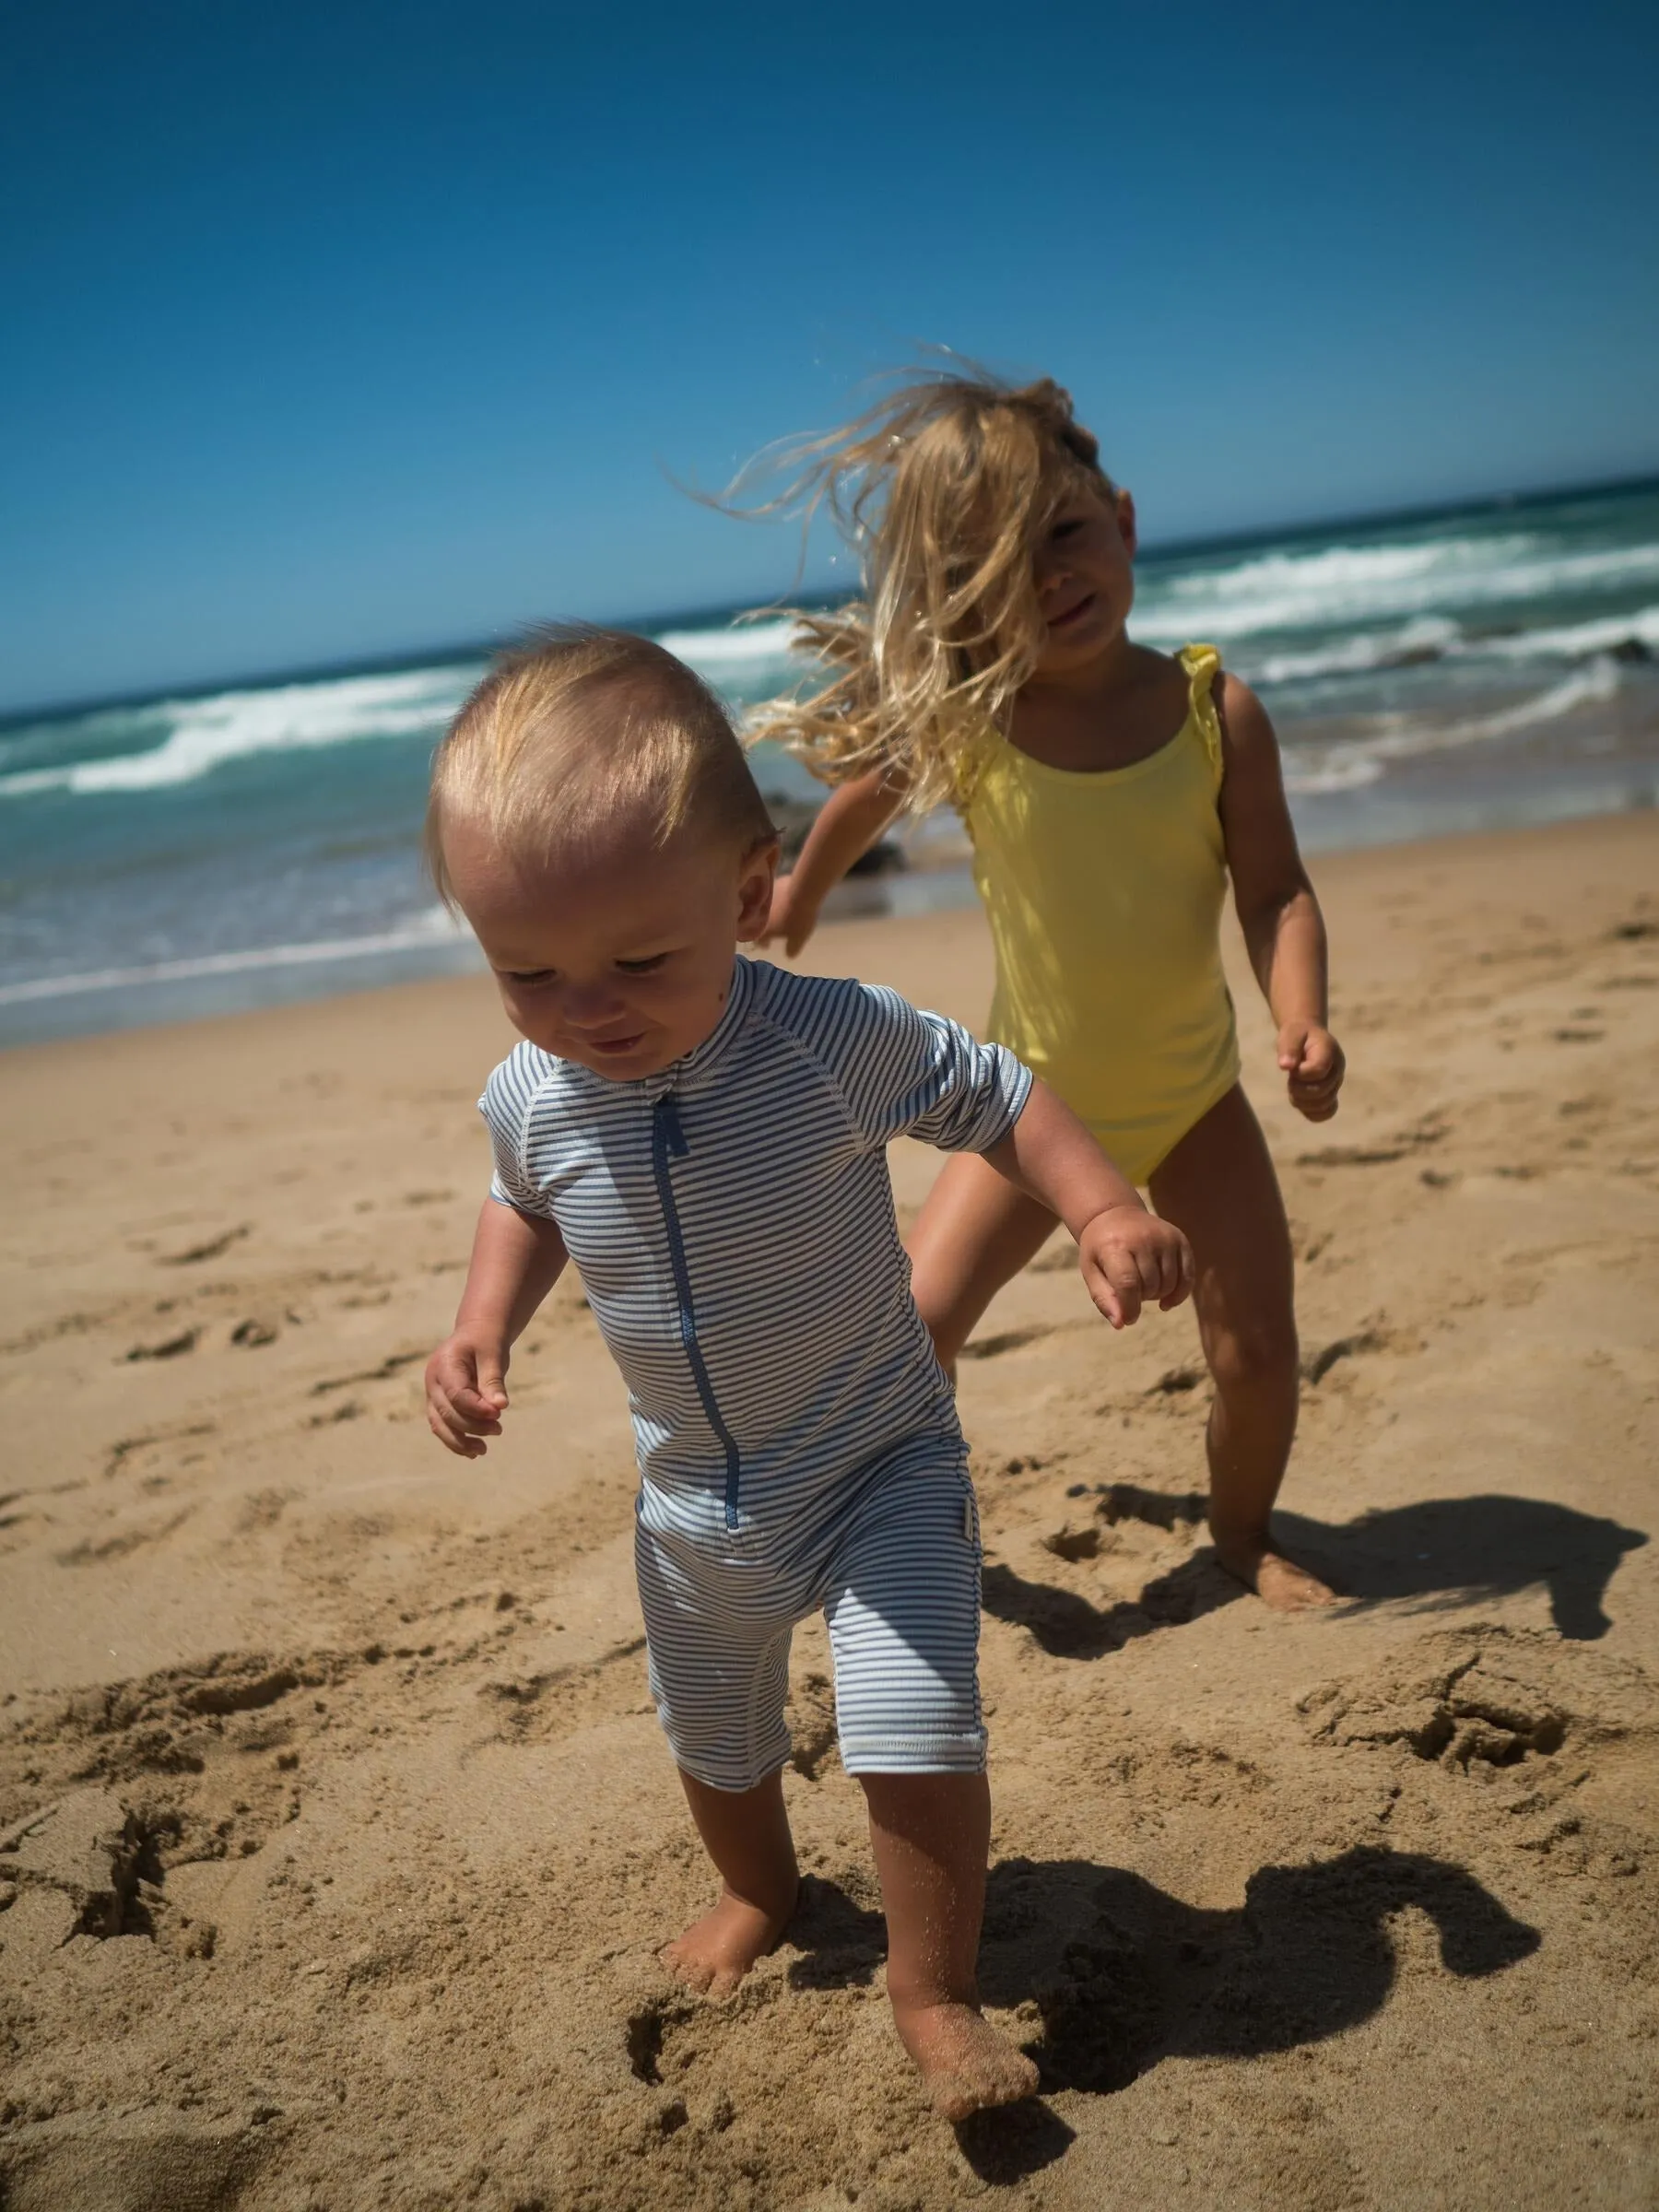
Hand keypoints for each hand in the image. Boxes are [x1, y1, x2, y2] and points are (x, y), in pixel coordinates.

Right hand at [425, 1333, 509, 1457]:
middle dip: (473, 1425)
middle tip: (499, 1429)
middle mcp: (433, 1381)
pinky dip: (455, 1441)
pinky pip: (442, 1427)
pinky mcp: (438, 1404)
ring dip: (460, 1441)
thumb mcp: (494, 1354)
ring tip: (483, 1450)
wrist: (476, 1334)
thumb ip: (494, 1380)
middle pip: (447, 1412)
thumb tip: (499, 1407)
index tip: (499, 1414)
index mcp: (444, 1365)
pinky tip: (473, 1452)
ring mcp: (432, 1394)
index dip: (476, 1408)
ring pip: (440, 1425)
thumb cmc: (486, 1341)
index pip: (456, 1394)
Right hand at [755, 871, 820, 956]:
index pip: (757, 940)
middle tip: (769, 930)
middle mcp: (759, 914)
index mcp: (764, 929)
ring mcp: (765, 898)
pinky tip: (782, 899)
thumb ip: (791, 949)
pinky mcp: (773, 884)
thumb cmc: (799, 919)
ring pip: (762, 908)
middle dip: (762, 928)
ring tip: (775, 914)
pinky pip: (771, 895)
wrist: (803, 891)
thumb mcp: (798, 939)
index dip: (762, 944)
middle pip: (757, 923)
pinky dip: (775, 899)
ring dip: (767, 912)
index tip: (766, 946)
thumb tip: (788, 955)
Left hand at [1077, 1205, 1193, 1329]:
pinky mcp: (1180, 1240)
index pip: (1128, 1284)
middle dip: (1140, 1298)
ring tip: (1143, 1286)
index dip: (1130, 1308)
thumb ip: (1104, 1298)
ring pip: (1169, 1284)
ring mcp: (1165, 1238)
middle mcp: (1143, 1239)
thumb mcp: (1091, 1270)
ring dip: (1157, 1295)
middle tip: (1130, 1291)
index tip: (1128, 1319)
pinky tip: (1167, 1301)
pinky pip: (1188, 1276)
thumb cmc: (1100, 1248)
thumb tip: (1121, 1324)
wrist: (1116, 1214)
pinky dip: (1180, 1293)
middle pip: (1150, 1286)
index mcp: (1115, 1245)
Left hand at [1277, 1020, 1345, 1121]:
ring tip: (1294, 1088)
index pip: (1318, 1070)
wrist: (1307, 1037)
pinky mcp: (1330, 1095)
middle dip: (1298, 1088)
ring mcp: (1335, 1084)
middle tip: (1291, 1077)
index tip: (1293, 1066)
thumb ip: (1288, 1048)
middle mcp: (1336, 1070)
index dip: (1301, 1073)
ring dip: (1302, 1101)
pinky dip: (1311, 1112)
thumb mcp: (1290, 1033)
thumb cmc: (1297, 1034)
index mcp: (1329, 1052)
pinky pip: (1326, 1113)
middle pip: (1320, 1092)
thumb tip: (1285, 1067)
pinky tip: (1300, 1101)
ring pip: (1323, 1105)